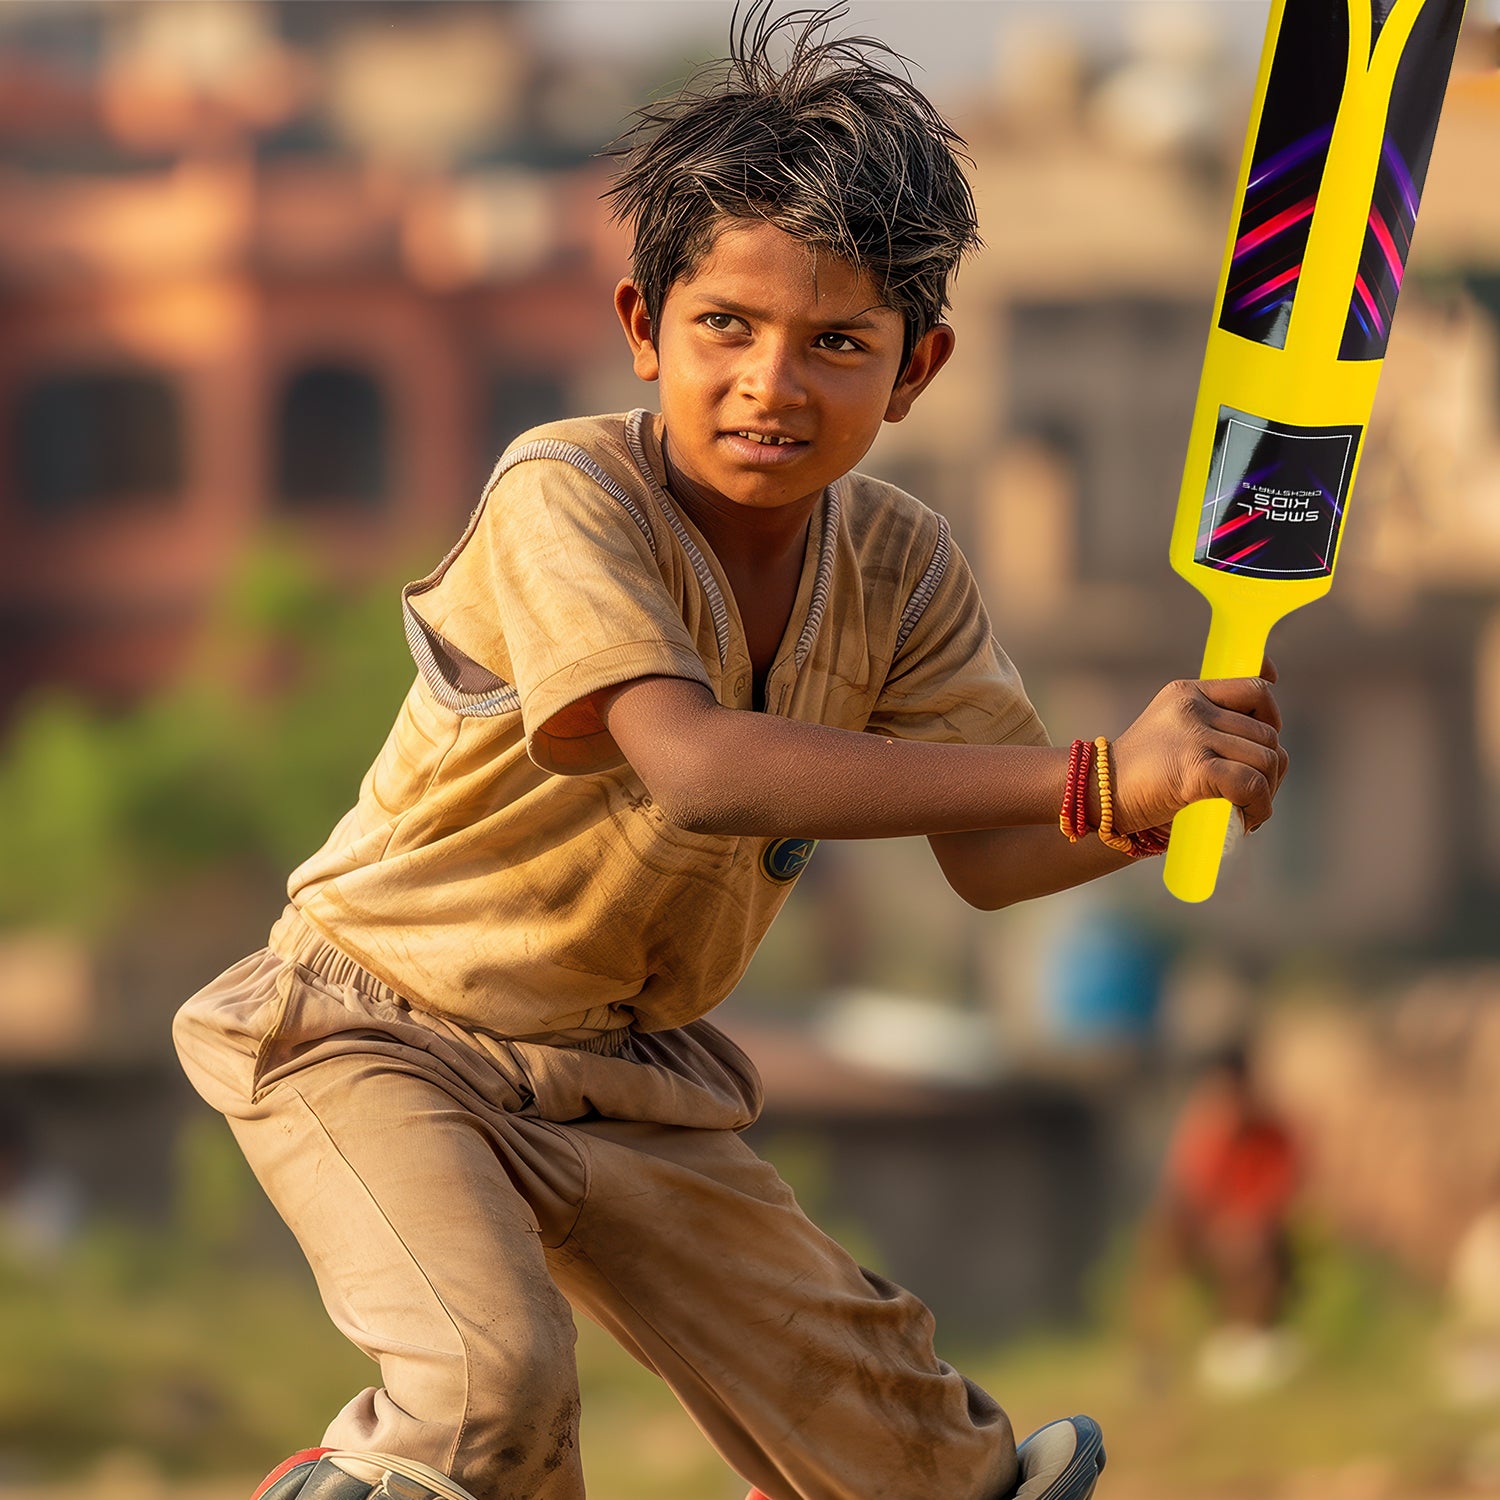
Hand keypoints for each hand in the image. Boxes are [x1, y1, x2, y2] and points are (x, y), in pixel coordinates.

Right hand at [1109, 658, 1288, 834]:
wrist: (1097, 795)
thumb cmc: (1139, 772)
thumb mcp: (1170, 730)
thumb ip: (1207, 721)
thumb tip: (1264, 721)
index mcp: (1187, 692)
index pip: (1255, 689)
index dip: (1272, 715)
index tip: (1268, 742)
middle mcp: (1193, 707)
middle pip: (1267, 734)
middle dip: (1270, 769)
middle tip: (1253, 794)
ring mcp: (1193, 736)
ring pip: (1265, 760)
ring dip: (1266, 792)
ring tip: (1248, 809)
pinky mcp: (1195, 768)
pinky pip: (1251, 784)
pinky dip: (1258, 807)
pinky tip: (1247, 819)